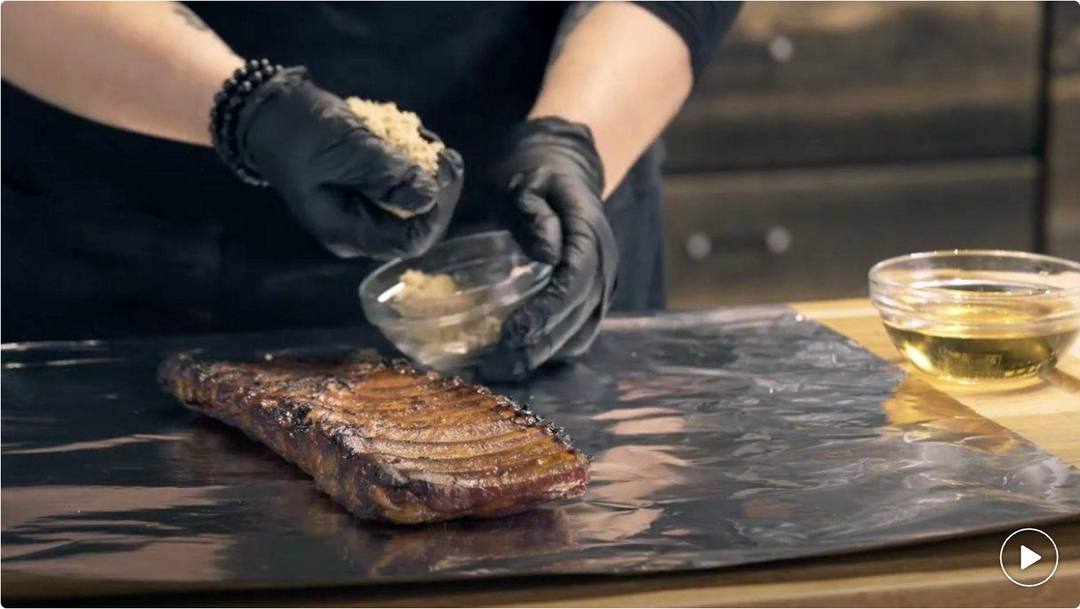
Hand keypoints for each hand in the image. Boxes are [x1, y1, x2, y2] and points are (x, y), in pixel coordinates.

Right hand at [235, 68, 462, 258]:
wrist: (268, 113)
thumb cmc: (299, 132)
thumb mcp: (345, 147)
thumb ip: (387, 174)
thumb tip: (431, 196)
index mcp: (347, 231)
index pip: (412, 240)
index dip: (438, 209)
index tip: (444, 168)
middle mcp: (358, 230)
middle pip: (417, 224)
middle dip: (437, 187)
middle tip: (442, 151)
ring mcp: (362, 211)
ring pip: (414, 204)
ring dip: (427, 171)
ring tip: (421, 136)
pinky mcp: (365, 192)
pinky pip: (400, 186)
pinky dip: (412, 162)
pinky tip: (409, 136)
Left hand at [479, 117, 617, 380]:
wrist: (562, 165)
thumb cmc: (534, 172)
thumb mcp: (525, 182)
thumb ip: (532, 213)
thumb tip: (548, 254)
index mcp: (589, 233)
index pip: (574, 282)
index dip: (545, 312)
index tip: (511, 333)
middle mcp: (604, 262)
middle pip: (578, 315)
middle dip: (539, 345)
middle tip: (496, 366)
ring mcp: (603, 280)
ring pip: (581, 330)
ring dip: (545, 354)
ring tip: (502, 369)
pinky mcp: (593, 293)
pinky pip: (580, 329)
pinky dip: (554, 348)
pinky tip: (521, 359)